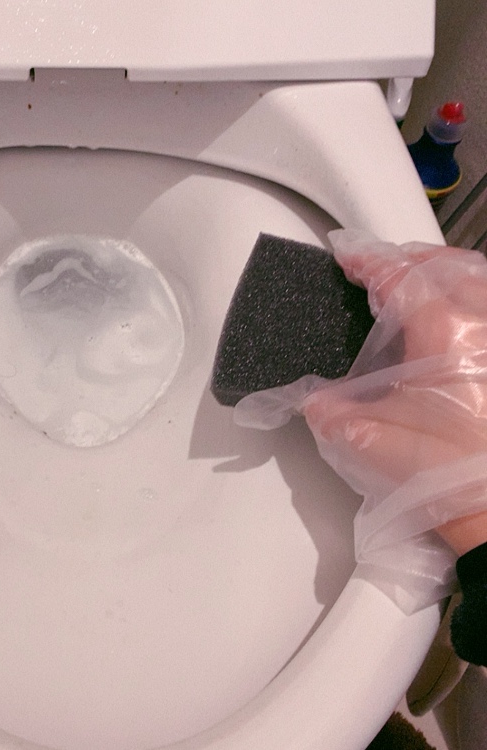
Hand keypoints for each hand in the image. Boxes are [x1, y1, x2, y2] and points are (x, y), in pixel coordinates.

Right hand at [302, 234, 486, 554]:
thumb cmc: (452, 475)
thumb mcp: (369, 440)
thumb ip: (328, 411)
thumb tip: (311, 399)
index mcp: (445, 332)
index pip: (400, 275)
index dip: (367, 258)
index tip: (346, 252)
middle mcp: (484, 324)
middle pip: (443, 263)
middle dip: (404, 257)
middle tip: (373, 265)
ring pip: (475, 276)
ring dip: (438, 271)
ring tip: (410, 282)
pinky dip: (466, 294)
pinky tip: (451, 315)